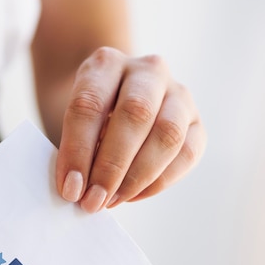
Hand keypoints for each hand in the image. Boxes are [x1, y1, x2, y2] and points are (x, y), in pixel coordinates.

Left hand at [56, 47, 206, 212]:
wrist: (113, 100)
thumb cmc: (86, 117)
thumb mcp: (69, 122)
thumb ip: (72, 149)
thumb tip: (77, 189)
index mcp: (105, 64)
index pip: (90, 104)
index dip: (78, 150)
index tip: (70, 187)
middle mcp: (147, 71)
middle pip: (136, 114)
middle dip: (112, 165)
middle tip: (93, 200)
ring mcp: (178, 93)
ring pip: (168, 134)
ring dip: (138, 176)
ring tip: (112, 200)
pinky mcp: (196, 122)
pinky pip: (187, 153)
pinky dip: (160, 182)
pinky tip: (133, 196)